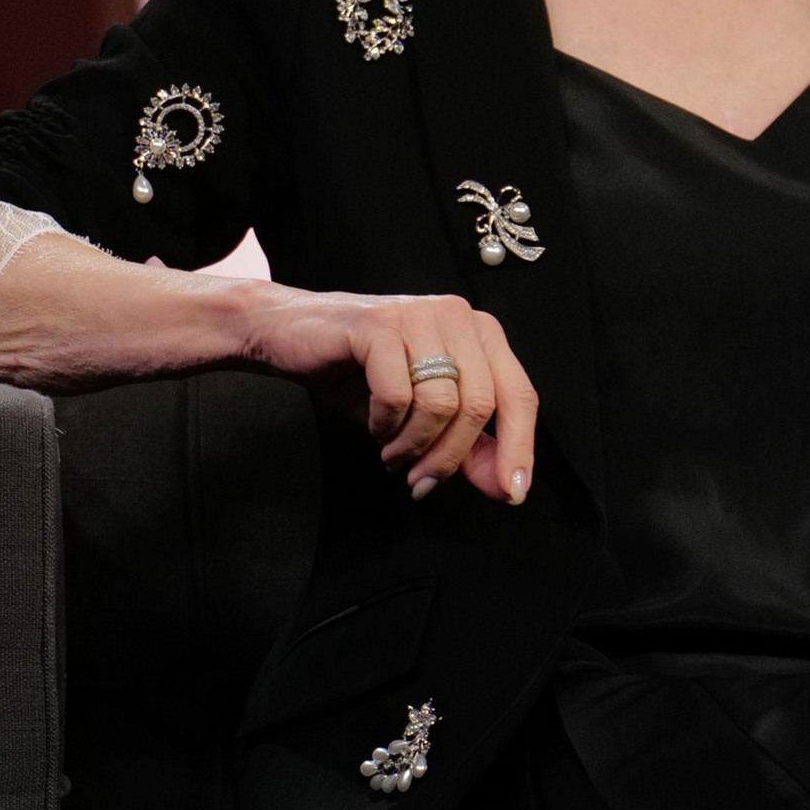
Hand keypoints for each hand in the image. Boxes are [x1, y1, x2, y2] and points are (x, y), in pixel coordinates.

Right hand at [248, 285, 537, 503]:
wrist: (290, 337)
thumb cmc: (361, 374)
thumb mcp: (424, 419)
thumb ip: (469, 449)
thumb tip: (507, 489)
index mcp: (481, 334)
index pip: (520, 396)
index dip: (519, 449)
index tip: (511, 493)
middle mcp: (458, 316)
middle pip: (481, 404)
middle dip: (451, 456)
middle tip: (421, 480)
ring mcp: (419, 315)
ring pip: (442, 402)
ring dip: (414, 443)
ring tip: (392, 451)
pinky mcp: (379, 325)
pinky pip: (398, 394)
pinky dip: (386, 423)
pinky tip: (375, 424)